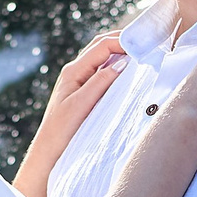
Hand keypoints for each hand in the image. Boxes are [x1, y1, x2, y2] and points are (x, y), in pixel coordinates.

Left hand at [13, 33, 128, 196]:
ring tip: (142, 55)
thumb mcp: (80, 105)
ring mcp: (81, 83)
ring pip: (104, 60)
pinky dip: (118, 69)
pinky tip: (130, 75)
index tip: (143, 44)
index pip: (101, 46)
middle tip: (146, 43)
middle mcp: (76, 73)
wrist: (50, 155)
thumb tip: (121, 62)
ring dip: (121, 54)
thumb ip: (99, 82)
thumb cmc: (61, 132)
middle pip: (102, 47)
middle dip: (123, 42)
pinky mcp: (86, 94)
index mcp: (73, 71)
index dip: (122, 41)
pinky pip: (104, 75)